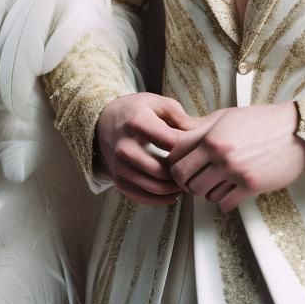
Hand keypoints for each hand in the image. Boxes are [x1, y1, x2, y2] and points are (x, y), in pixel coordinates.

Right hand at [96, 92, 196, 206]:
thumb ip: (181, 118)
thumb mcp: (159, 104)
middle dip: (181, 174)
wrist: (103, 120)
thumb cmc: (137, 110)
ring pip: (152, 187)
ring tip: (186, 183)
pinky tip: (172, 193)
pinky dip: (160, 199)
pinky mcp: (117, 180)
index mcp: (137, 122)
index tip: (198, 150)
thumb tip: (201, 134)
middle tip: (195, 172)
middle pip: (160, 170)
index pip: (168, 141)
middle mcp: (124, 146)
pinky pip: (141, 197)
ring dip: (173, 189)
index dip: (186, 148)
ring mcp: (119, 166)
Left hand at [166, 102, 304, 213]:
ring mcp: (235, 171)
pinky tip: (233, 190)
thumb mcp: (227, 116)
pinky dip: (225, 201)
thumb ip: (200, 128)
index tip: (183, 168)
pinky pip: (225, 203)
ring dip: (209, 191)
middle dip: (189, 183)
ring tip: (220, 182)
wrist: (295, 129)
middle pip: (186, 181)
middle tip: (199, 179)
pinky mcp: (250, 186)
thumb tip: (176, 137)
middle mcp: (220, 154)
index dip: (175, 166)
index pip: (176, 159)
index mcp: (211, 136)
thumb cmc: (260, 120)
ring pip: (205, 195)